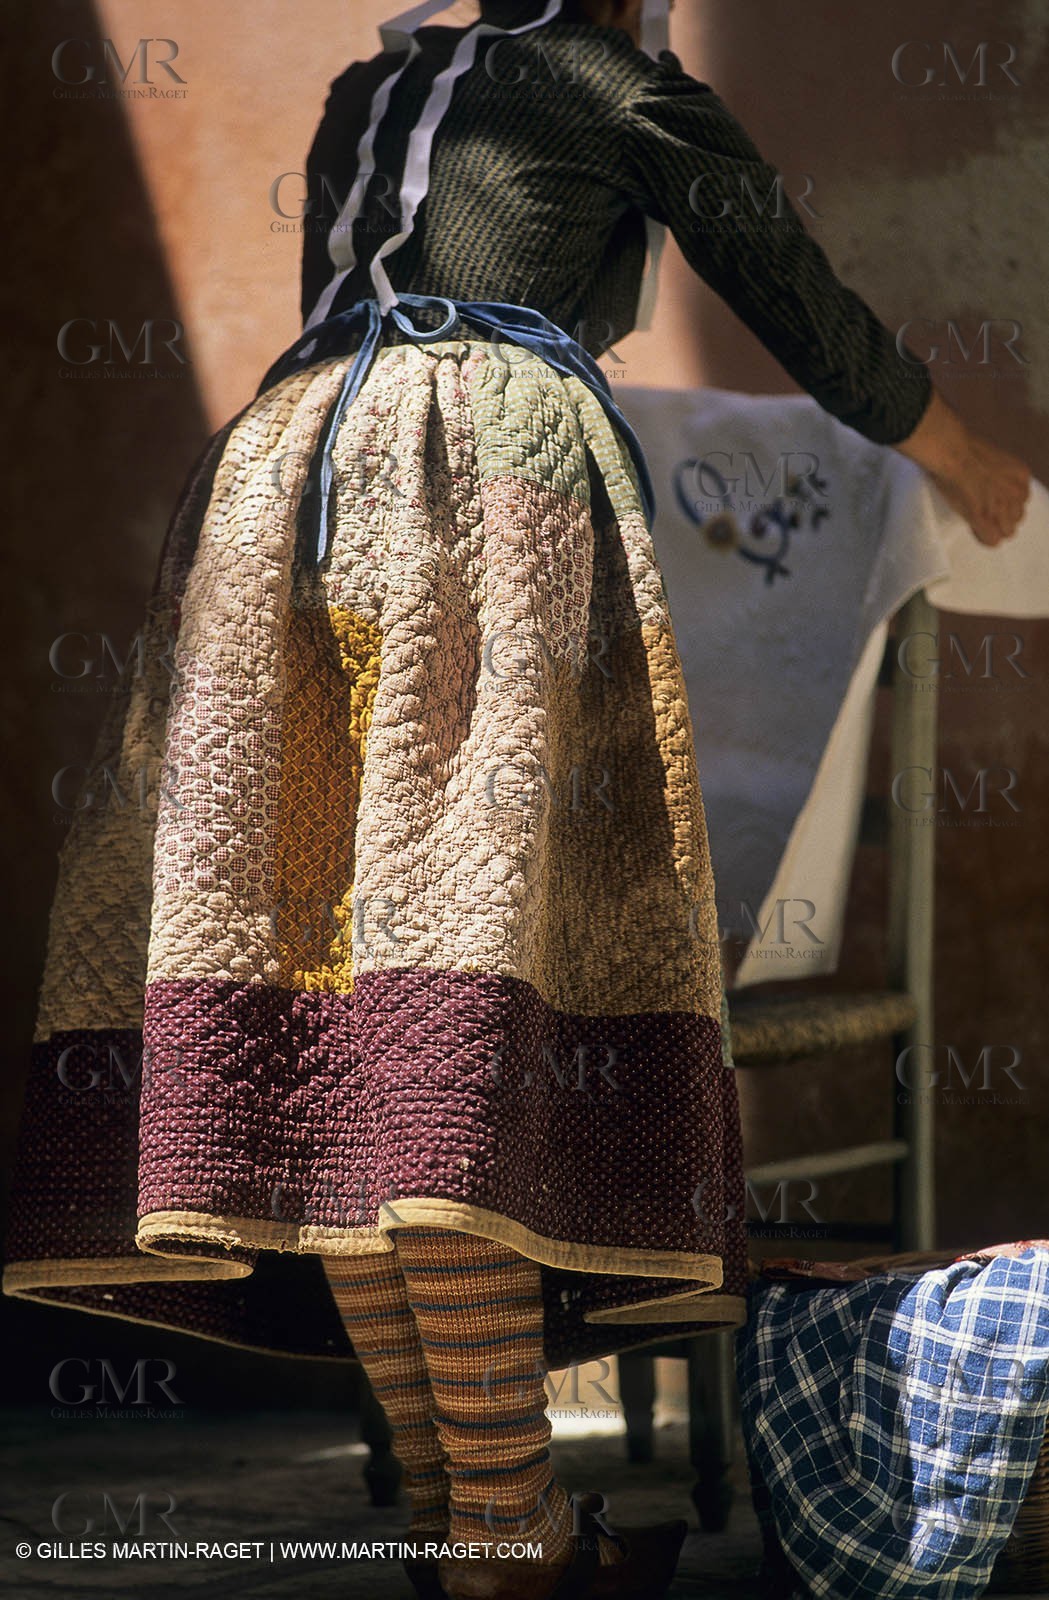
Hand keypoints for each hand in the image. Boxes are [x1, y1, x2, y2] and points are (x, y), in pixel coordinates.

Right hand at [895, 387, 1030, 546]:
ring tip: (977, 517)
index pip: (1021, 502)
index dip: (1005, 504)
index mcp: (1021, 476)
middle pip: (1017, 518)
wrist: (952, 451)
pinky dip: (984, 537)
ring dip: (994, 527)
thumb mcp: (994, 459)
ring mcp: (1002, 507)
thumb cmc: (964, 449)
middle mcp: (1017, 493)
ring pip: (1007, 531)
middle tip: (983, 510)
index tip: (990, 502)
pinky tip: (975, 529)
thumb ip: (1001, 475)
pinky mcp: (984, 518)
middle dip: (1002, 517)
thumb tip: (992, 485)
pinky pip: (993, 540)